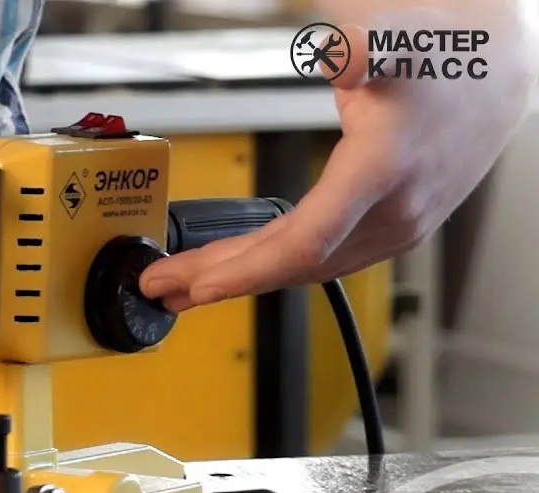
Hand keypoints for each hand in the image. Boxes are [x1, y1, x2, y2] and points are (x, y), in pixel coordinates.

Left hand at [140, 6, 538, 311]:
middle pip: (290, 263)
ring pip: (303, 266)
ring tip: (183, 283)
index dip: (247, 269)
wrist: (496, 74)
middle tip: (161, 286)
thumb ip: (363, 50)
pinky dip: (272, 265)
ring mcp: (390, 228)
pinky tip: (238, 265)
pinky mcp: (387, 229)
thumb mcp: (397, 42)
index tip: (198, 284)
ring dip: (241, 276)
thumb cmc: (445, 58)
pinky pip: (318, 257)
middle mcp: (389, 213)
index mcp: (382, 173)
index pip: (305, 242)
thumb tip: (337, 50)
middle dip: (220, 278)